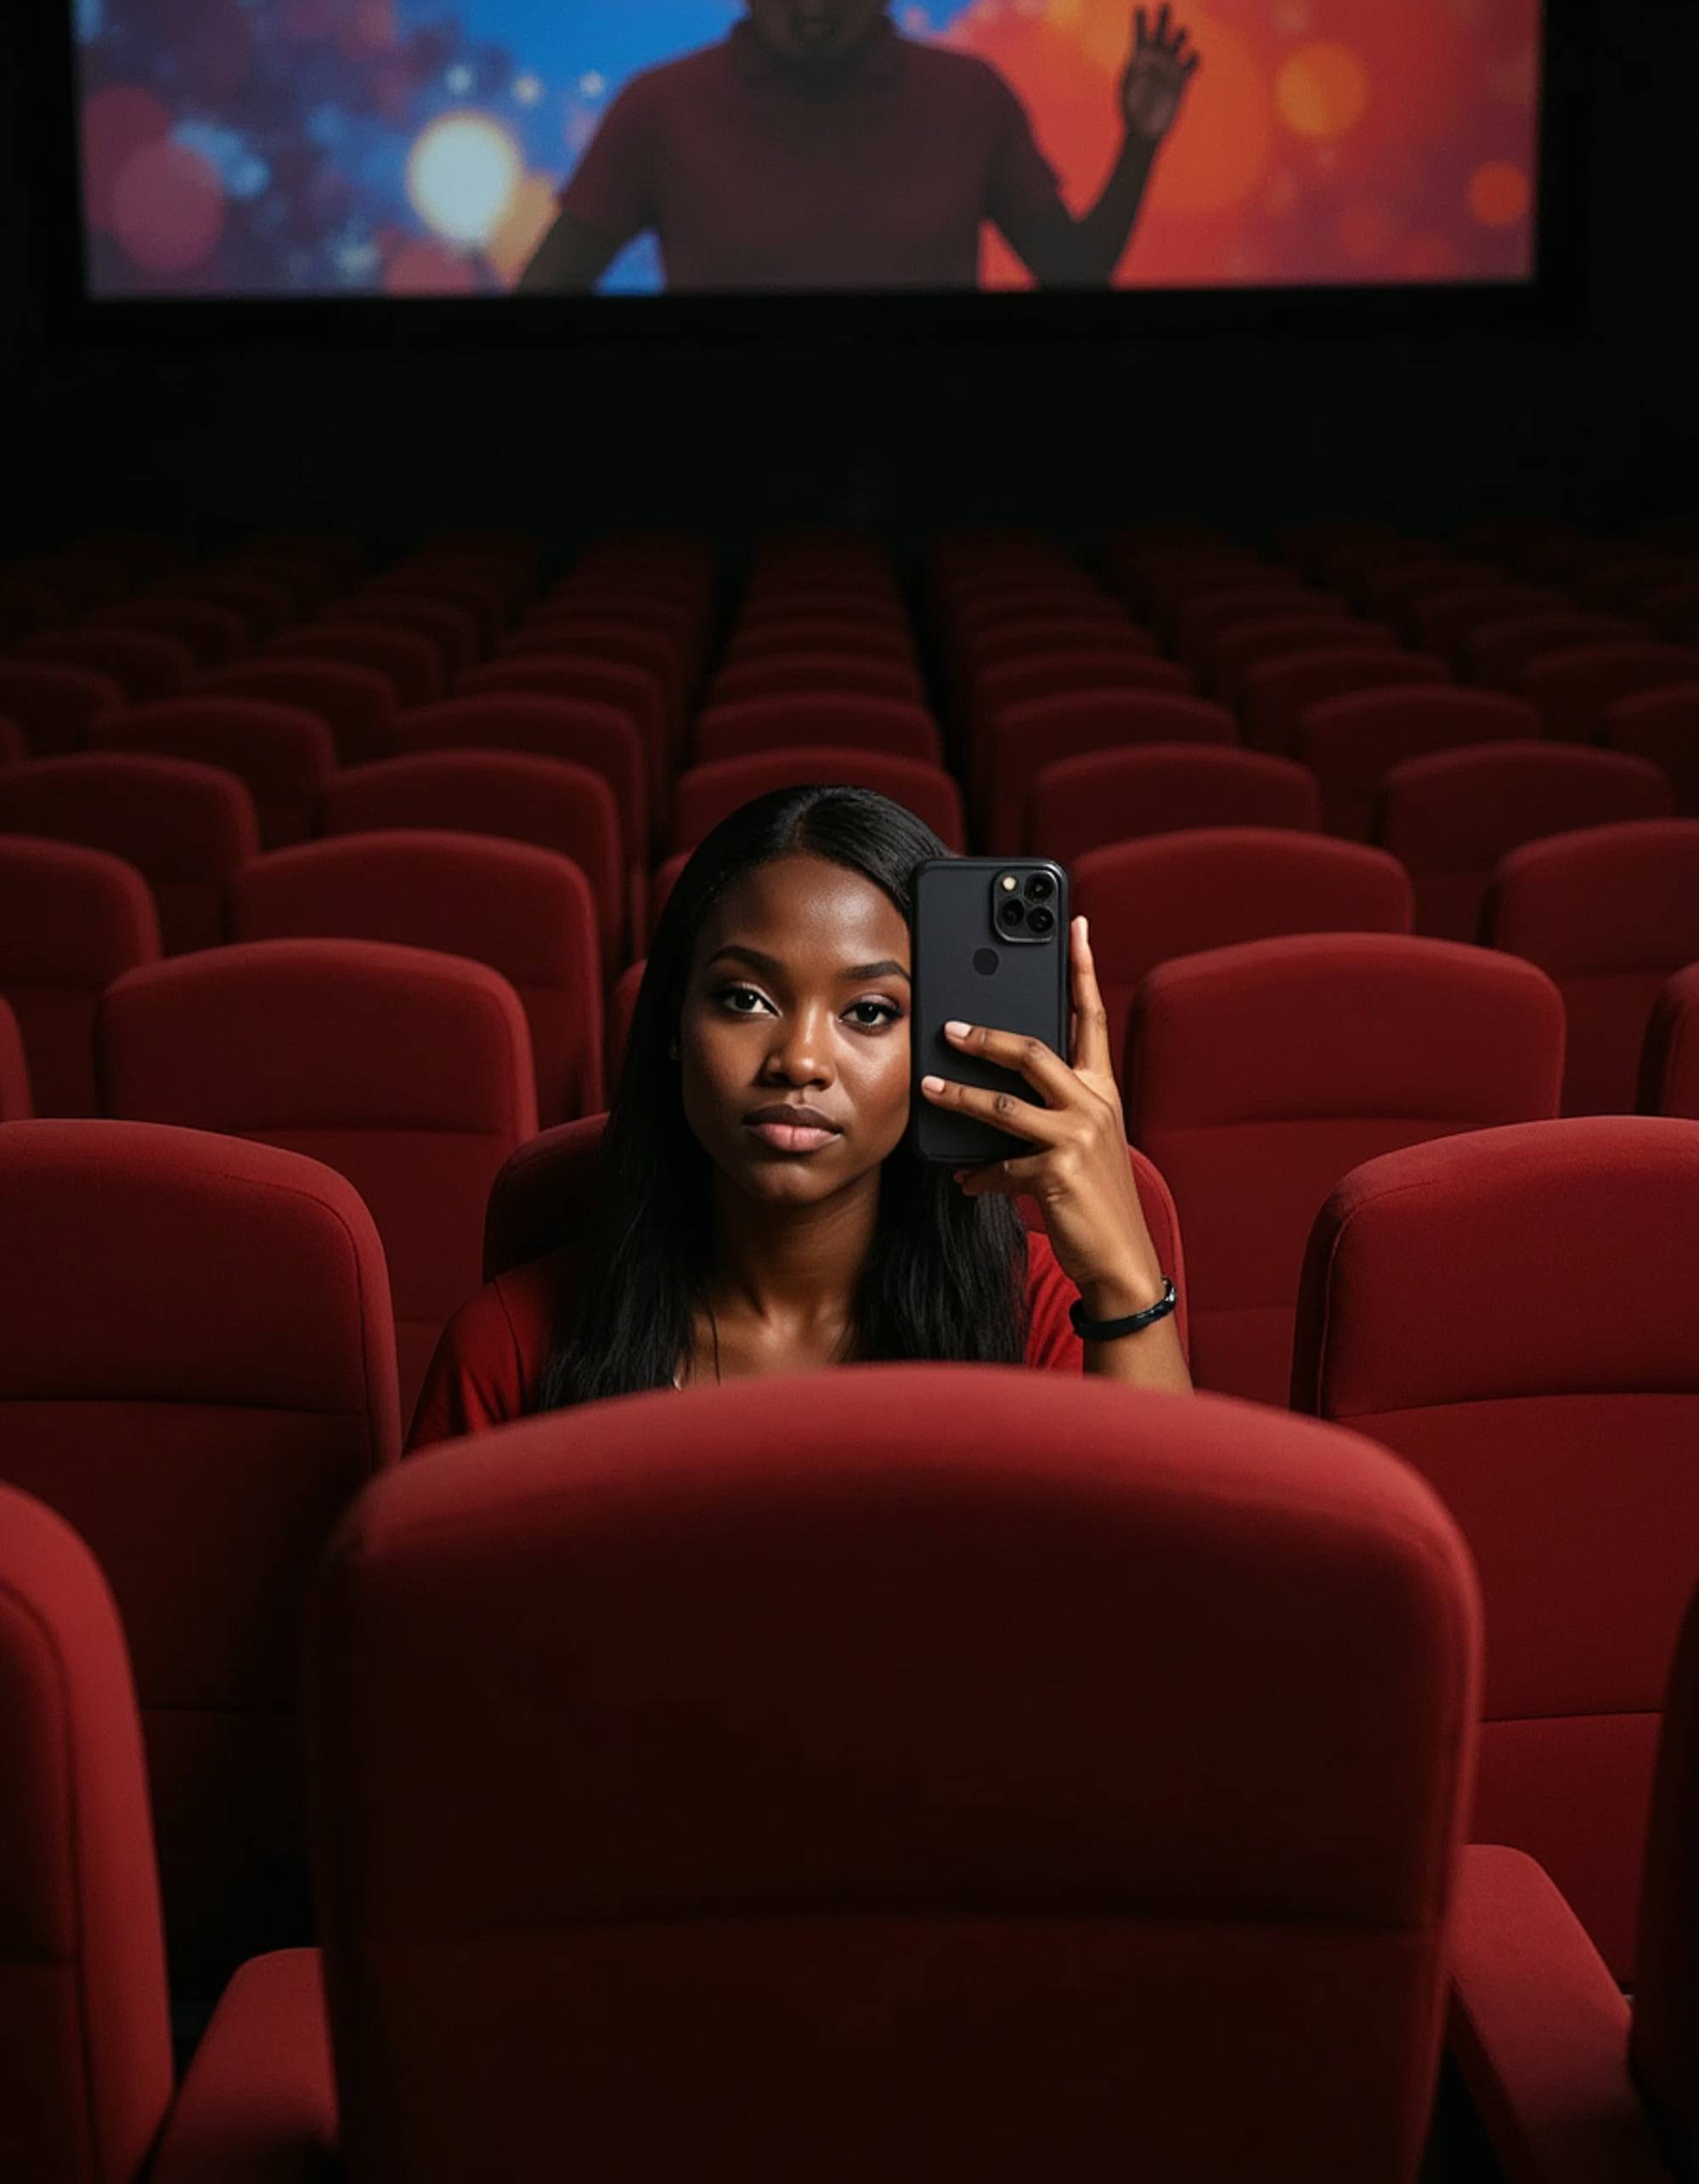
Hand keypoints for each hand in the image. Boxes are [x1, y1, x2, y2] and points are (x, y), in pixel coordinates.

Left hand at [919, 914, 1167, 1314]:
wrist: (1120, 1259)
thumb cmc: (1092, 1198)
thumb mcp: (1077, 1146)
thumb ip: (1042, 1116)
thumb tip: (984, 1111)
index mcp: (1102, 1090)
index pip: (1091, 1018)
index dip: (1082, 968)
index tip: (1074, 924)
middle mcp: (1095, 1105)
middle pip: (1035, 1051)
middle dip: (987, 1036)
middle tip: (947, 1027)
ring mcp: (1078, 1138)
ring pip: (1004, 1104)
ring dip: (959, 1097)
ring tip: (928, 1087)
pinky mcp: (1058, 1173)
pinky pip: (1000, 1163)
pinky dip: (978, 1174)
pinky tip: (964, 1181)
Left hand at [1122, 4, 1199, 144]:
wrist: (1144, 130)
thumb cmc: (1131, 111)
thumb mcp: (1130, 88)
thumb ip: (1137, 71)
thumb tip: (1145, 60)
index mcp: (1139, 56)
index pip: (1140, 30)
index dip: (1140, 18)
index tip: (1139, 9)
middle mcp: (1156, 56)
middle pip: (1162, 28)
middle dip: (1164, 15)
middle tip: (1165, 5)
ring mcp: (1169, 66)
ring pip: (1179, 39)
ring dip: (1181, 35)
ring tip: (1180, 36)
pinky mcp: (1181, 79)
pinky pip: (1192, 61)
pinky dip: (1194, 57)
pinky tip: (1192, 58)